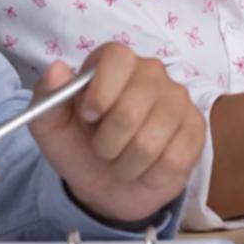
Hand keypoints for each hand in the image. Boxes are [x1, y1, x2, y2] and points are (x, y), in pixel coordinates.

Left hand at [29, 43, 203, 224]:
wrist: (107, 186)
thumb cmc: (80, 148)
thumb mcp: (52, 129)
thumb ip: (47, 98)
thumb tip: (55, 69)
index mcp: (115, 64)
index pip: (116, 57)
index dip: (101, 90)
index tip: (88, 116)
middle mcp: (152, 73)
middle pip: (130, 109)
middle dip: (107, 143)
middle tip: (103, 149)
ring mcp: (178, 100)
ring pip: (150, 142)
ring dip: (126, 165)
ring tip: (123, 160)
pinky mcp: (196, 129)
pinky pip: (173, 160)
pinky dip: (150, 175)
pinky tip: (147, 169)